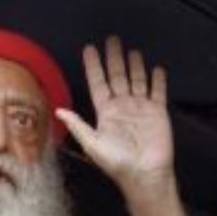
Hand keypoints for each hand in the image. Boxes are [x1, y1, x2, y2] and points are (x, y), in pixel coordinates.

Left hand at [56, 36, 173, 191]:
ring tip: (132, 51)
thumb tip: (58, 112)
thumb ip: (77, 125)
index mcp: (106, 113)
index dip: (94, 67)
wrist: (144, 174)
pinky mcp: (157, 113)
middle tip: (112, 41)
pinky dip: (158, 80)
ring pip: (136, 80)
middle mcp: (122, 108)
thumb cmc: (118, 164)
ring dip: (134, 66)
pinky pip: (158, 92)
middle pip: (117, 77)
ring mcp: (140, 109)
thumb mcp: (92, 144)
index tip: (89, 50)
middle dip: (114, 58)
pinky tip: (157, 69)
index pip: (98, 83)